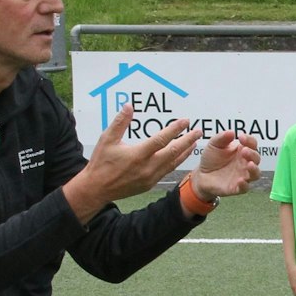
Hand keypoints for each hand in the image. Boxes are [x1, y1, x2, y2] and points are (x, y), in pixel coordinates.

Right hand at [75, 106, 203, 207]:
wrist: (97, 189)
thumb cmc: (101, 162)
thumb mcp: (107, 139)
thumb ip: (120, 123)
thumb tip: (129, 106)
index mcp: (137, 155)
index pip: (161, 139)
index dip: (175, 129)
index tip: (185, 121)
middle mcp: (147, 167)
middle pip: (173, 152)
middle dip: (187, 140)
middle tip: (198, 131)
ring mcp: (150, 177)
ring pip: (173, 163)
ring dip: (185, 152)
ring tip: (194, 142)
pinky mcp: (150, 184)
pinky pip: (167, 171)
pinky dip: (176, 162)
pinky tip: (181, 155)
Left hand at [190, 131, 261, 201]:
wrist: (202, 175)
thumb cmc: (211, 159)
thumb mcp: (214, 145)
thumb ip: (222, 138)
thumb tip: (232, 132)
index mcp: (242, 150)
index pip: (252, 144)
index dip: (249, 140)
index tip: (241, 137)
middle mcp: (245, 163)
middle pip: (256, 158)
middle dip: (252, 154)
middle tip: (244, 151)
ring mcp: (243, 175)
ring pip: (256, 174)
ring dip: (254, 169)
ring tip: (249, 165)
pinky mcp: (237, 187)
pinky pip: (245, 188)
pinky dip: (245, 185)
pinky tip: (241, 180)